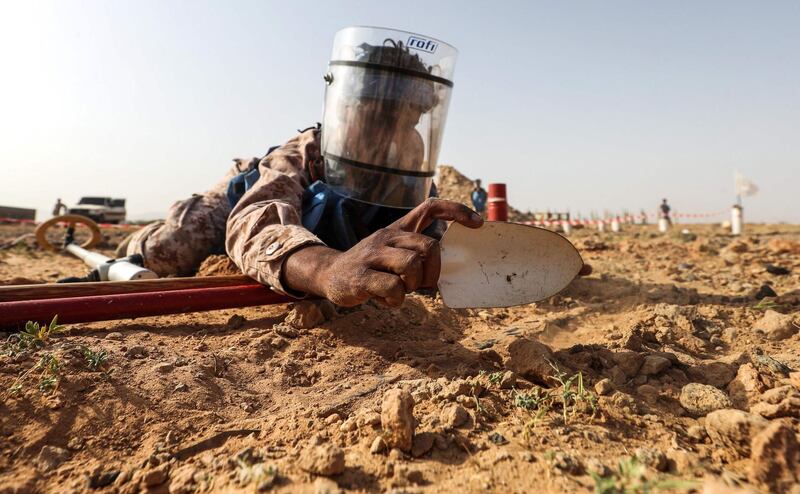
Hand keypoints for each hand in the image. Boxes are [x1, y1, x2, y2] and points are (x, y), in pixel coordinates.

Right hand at [283, 198, 482, 306]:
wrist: (331, 275)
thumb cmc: (372, 268)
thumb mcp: (394, 253)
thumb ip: (418, 255)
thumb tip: (450, 268)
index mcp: (398, 230)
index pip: (430, 207)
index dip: (457, 211)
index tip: (478, 223)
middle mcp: (387, 237)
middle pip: (428, 247)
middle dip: (434, 271)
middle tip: (423, 285)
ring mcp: (372, 255)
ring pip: (412, 266)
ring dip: (413, 286)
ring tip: (399, 290)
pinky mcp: (361, 276)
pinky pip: (393, 288)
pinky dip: (395, 300)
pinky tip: (386, 299)